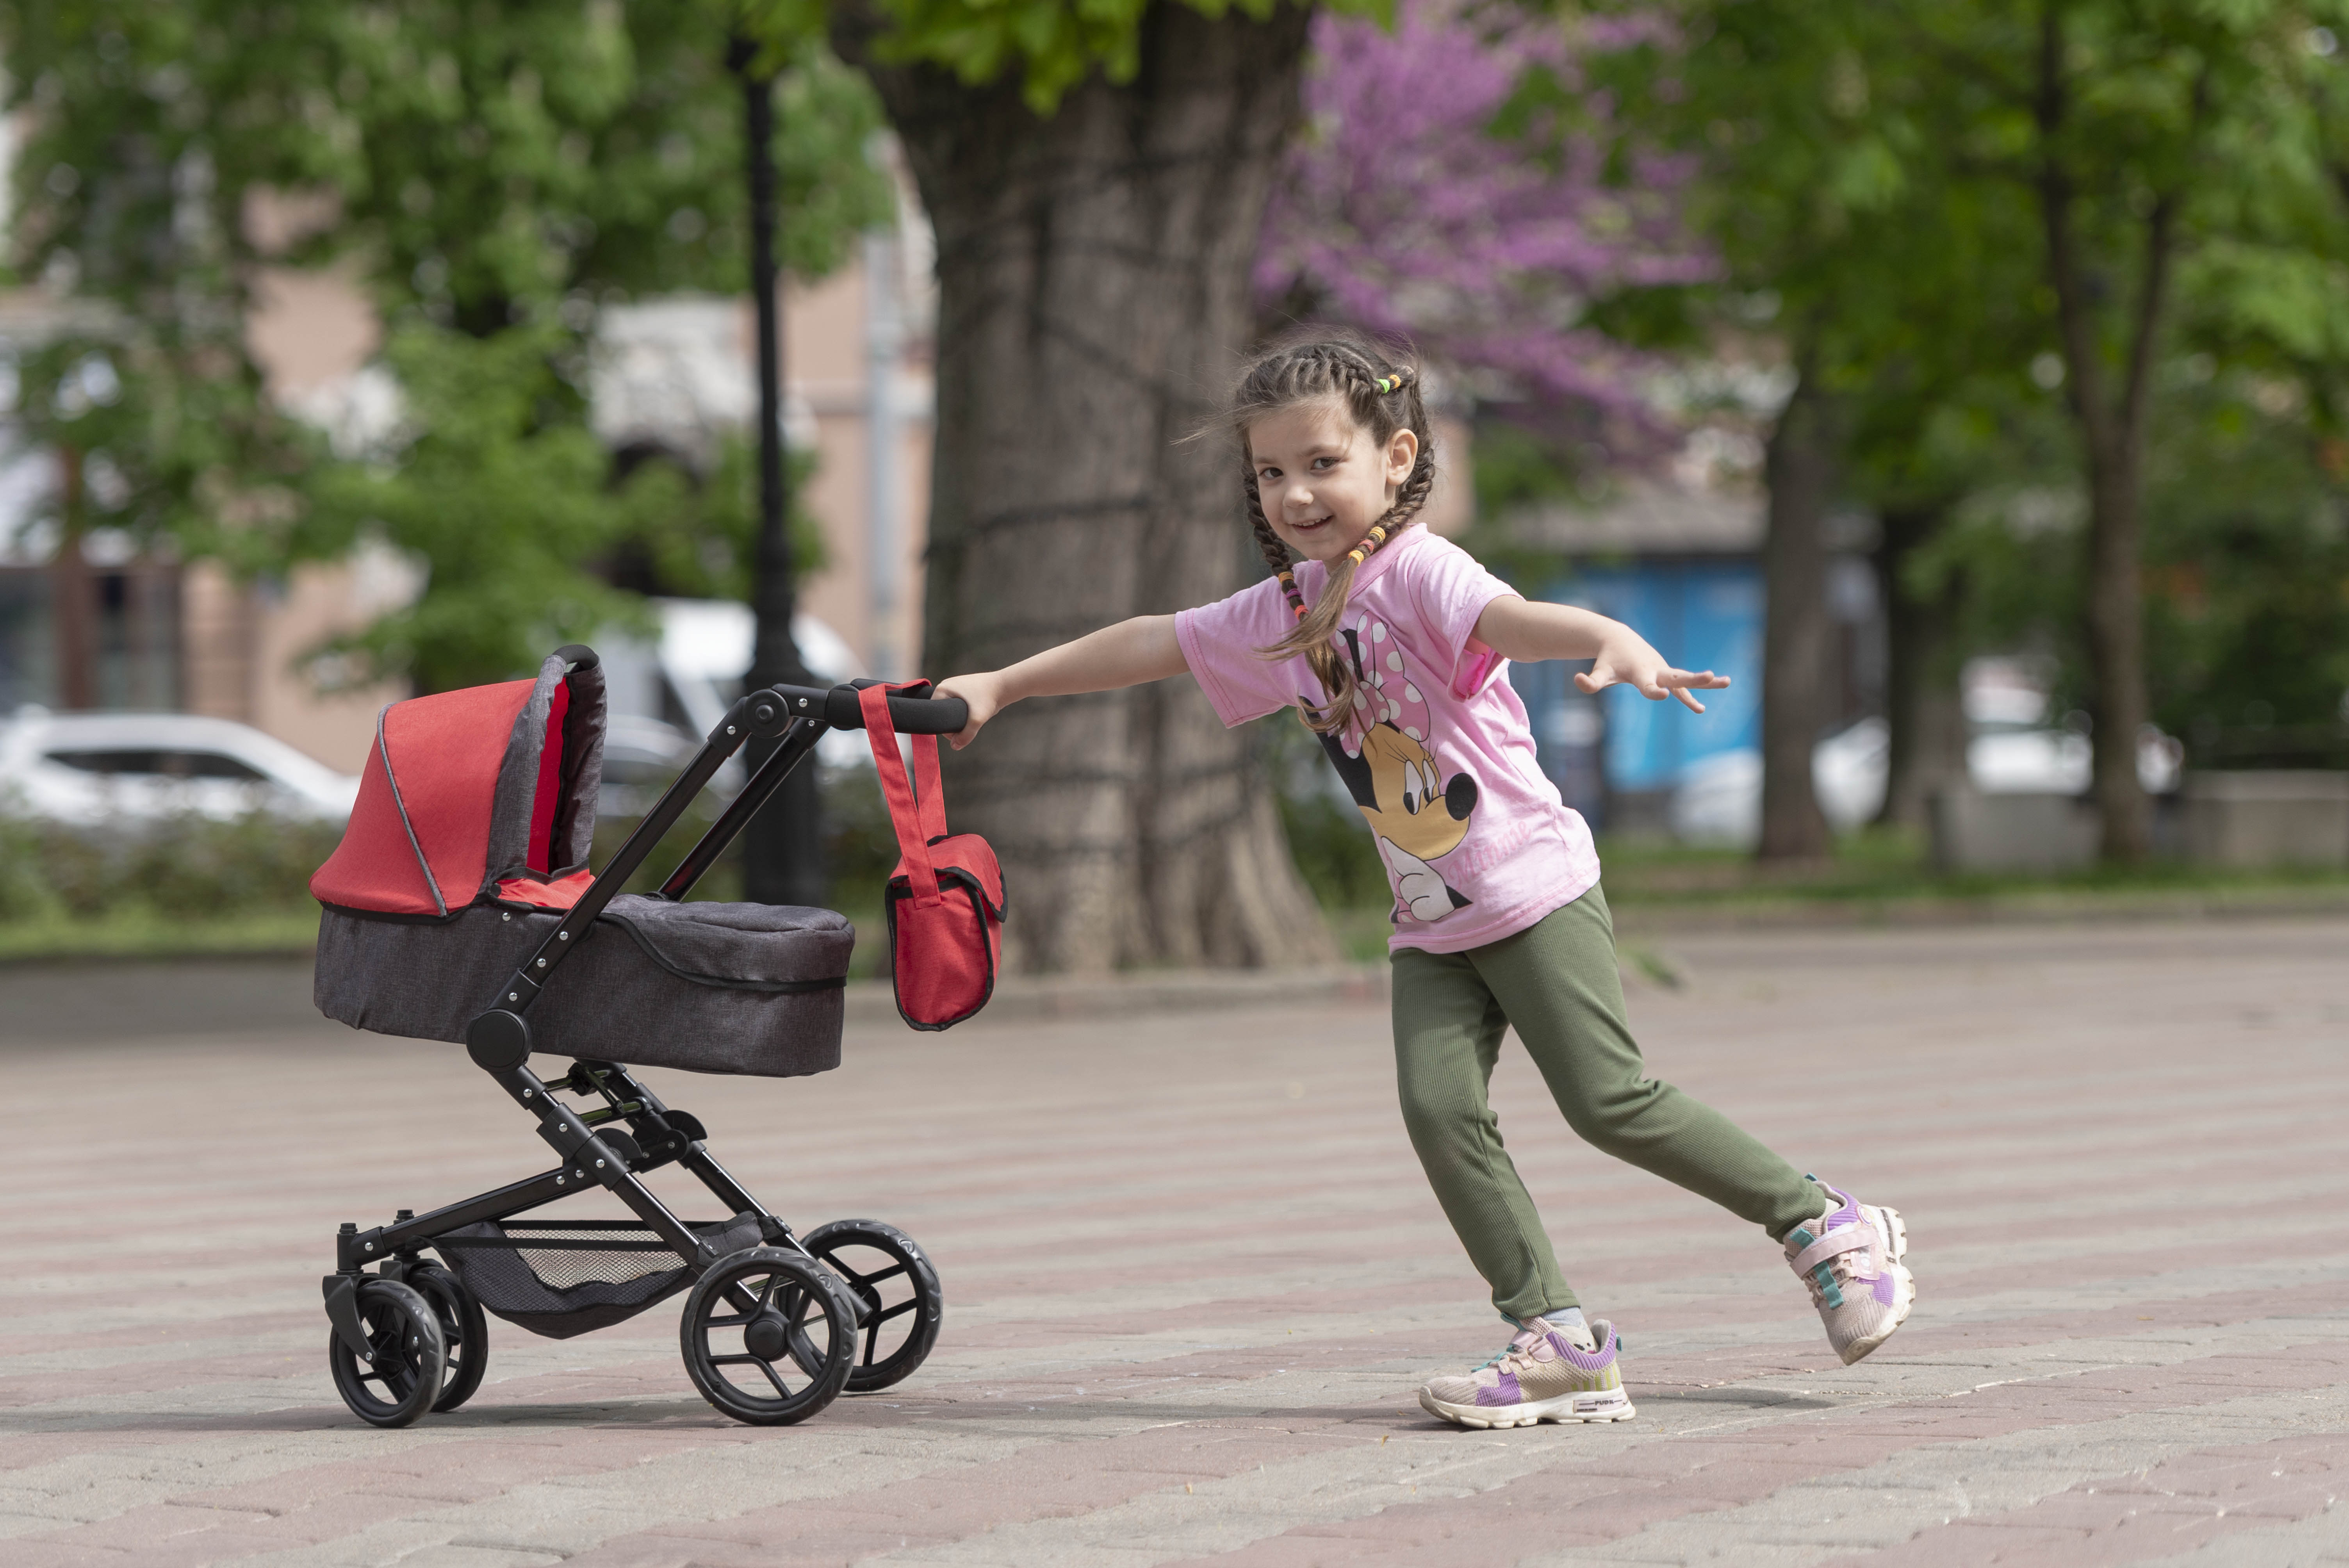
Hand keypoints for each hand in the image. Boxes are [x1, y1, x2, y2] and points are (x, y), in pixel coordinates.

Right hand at [933, 672, 1004, 749]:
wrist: (1003, 686)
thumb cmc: (989, 698)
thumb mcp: (977, 719)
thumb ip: (966, 735)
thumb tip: (954, 747)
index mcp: (942, 689)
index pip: (934, 714)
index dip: (945, 727)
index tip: (959, 730)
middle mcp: (944, 685)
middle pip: (941, 713)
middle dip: (952, 723)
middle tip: (967, 725)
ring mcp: (953, 686)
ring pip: (949, 710)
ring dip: (957, 718)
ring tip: (970, 719)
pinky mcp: (961, 688)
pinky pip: (955, 704)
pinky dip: (962, 712)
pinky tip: (971, 714)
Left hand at [1576, 634, 1732, 713]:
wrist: (1618, 640)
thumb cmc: (1608, 660)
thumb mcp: (1599, 672)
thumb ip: (1591, 682)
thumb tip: (1579, 680)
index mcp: (1640, 672)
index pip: (1648, 685)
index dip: (1654, 690)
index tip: (1662, 695)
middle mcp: (1656, 670)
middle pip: (1676, 677)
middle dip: (1693, 679)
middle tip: (1709, 676)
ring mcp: (1663, 672)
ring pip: (1686, 678)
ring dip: (1705, 682)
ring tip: (1726, 681)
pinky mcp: (1666, 675)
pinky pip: (1683, 687)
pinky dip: (1693, 695)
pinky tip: (1700, 708)